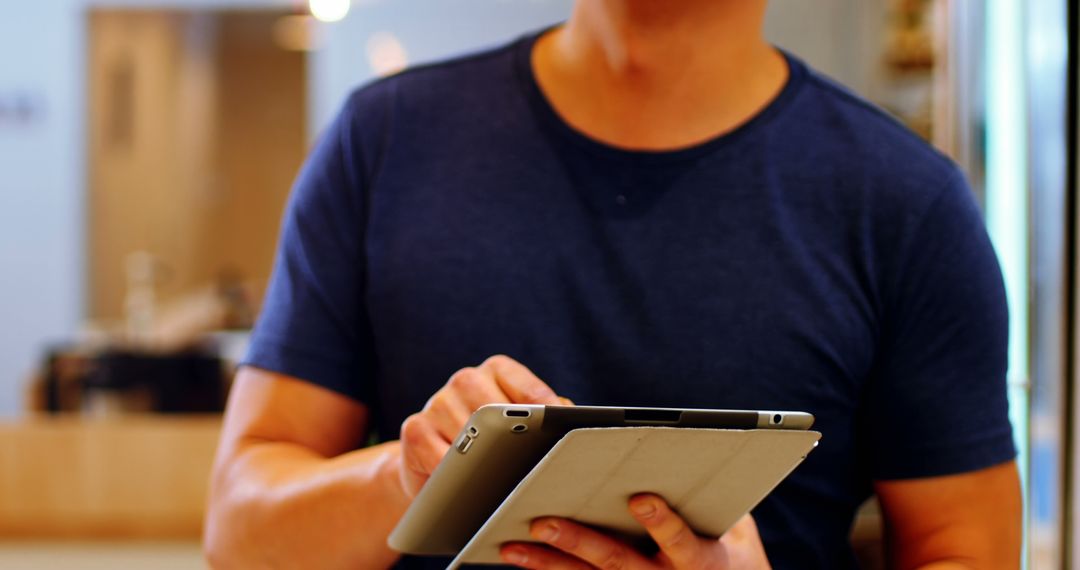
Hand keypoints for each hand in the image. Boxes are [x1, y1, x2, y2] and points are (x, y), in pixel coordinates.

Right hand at [398, 355, 566, 497]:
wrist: (437, 468)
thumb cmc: (493, 447)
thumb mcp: (522, 429)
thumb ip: (546, 420)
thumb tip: (569, 421)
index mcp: (499, 371)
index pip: (530, 391)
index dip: (547, 417)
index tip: (561, 440)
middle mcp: (467, 379)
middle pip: (497, 410)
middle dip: (514, 442)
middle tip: (530, 468)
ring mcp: (438, 401)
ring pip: (468, 433)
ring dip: (484, 461)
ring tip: (501, 483)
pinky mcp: (414, 428)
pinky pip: (440, 455)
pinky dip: (455, 473)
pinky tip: (467, 485)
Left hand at [500, 494, 770, 568]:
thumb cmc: (723, 550)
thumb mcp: (730, 523)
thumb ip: (704, 487)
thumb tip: (675, 444)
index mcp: (699, 560)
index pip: (682, 542)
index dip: (662, 522)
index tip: (641, 498)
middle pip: (617, 561)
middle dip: (578, 541)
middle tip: (544, 520)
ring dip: (548, 562)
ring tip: (513, 545)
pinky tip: (514, 555)